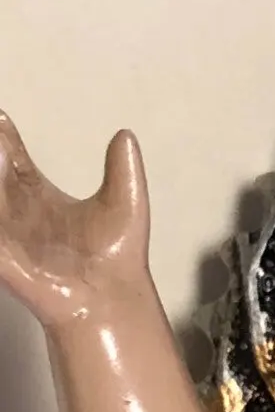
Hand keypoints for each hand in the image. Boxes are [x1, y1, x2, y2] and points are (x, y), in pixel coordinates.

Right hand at [0, 113, 149, 330]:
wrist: (113, 296)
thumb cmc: (117, 257)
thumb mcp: (125, 203)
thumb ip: (123, 169)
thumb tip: (125, 134)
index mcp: (38, 196)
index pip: (11, 159)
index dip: (4, 136)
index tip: (1, 115)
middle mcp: (17, 212)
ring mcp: (6, 234)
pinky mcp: (2, 256)